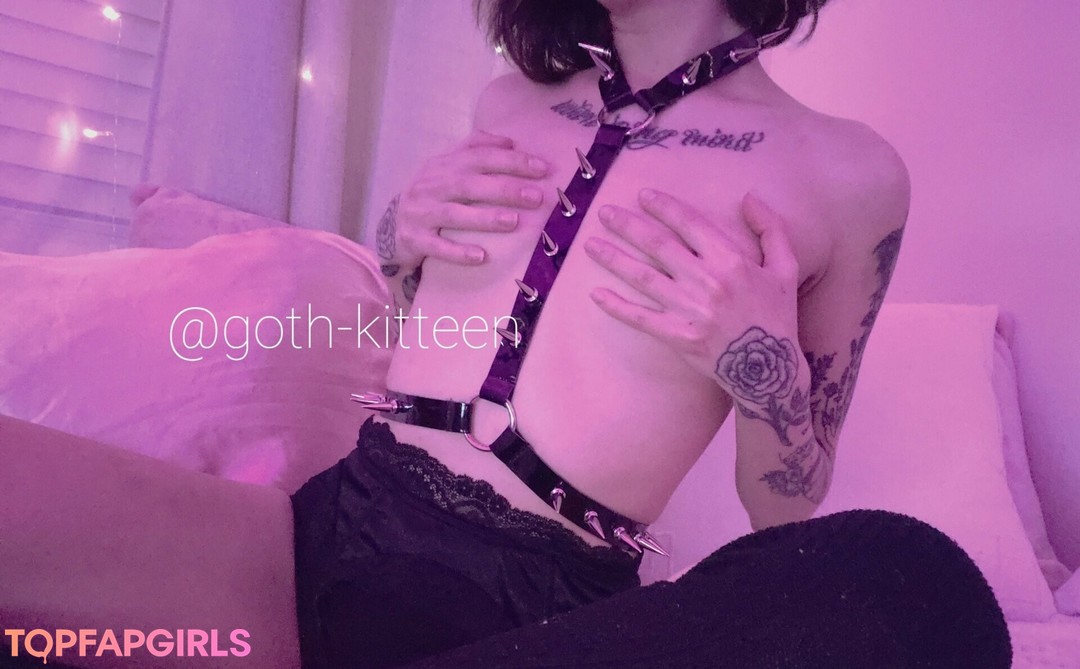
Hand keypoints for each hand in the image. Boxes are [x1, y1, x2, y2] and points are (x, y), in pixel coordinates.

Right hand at [378, 130, 549, 270]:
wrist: (392, 226)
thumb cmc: (431, 195)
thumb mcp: (446, 167)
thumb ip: (474, 148)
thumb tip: (509, 141)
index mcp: (443, 165)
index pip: (479, 156)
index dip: (510, 160)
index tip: (541, 168)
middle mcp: (431, 185)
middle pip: (469, 184)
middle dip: (504, 189)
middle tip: (535, 197)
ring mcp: (421, 213)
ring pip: (454, 214)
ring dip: (485, 218)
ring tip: (513, 222)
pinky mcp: (415, 240)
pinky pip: (437, 247)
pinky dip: (458, 252)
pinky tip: (481, 256)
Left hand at [583, 189, 801, 392]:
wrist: (769, 369)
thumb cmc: (776, 314)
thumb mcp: (786, 267)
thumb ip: (770, 229)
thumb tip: (748, 197)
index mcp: (732, 261)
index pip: (689, 224)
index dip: (663, 206)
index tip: (642, 196)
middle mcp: (707, 282)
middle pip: (658, 245)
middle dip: (628, 225)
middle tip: (604, 212)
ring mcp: (690, 310)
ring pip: (643, 277)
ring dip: (613, 258)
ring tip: (590, 245)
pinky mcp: (678, 337)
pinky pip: (640, 318)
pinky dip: (616, 306)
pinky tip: (595, 294)